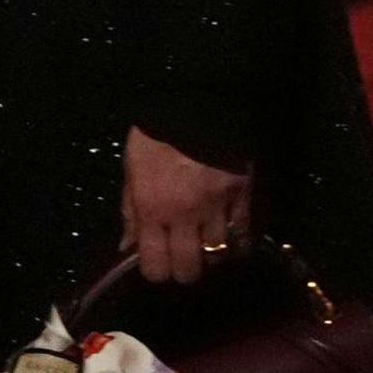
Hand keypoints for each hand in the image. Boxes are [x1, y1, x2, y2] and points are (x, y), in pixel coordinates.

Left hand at [122, 127, 252, 285]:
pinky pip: (244, 231)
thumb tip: (128, 246)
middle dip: (185, 269)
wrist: (201, 100)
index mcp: (152, 209)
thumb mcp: (133, 166)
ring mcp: (217, 207)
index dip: (156, 272)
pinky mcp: (243, 195)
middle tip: (185, 257)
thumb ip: (130, 209)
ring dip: (212, 254)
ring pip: (218, 253)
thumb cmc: (158, 133)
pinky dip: (239, 239)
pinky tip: (235, 239)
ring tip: (208, 246)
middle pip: (190, 269)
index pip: (155, 266)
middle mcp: (184, 216)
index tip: (158, 263)